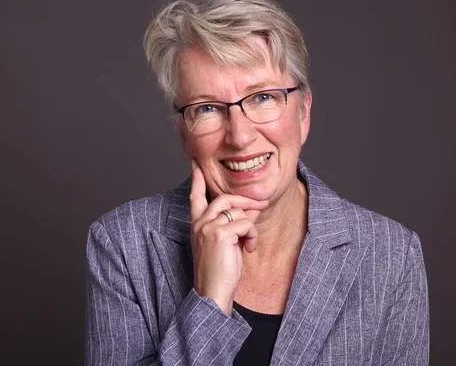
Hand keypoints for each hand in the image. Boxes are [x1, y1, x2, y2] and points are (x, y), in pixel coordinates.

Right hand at [189, 160, 267, 314]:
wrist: (213, 292)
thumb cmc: (219, 272)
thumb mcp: (223, 244)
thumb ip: (229, 226)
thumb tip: (248, 211)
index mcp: (196, 225)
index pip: (194, 196)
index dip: (196, 179)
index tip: (196, 163)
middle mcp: (199, 223)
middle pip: (223, 198)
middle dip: (244, 200)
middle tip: (261, 204)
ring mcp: (208, 227)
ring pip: (238, 210)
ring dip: (251, 224)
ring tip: (251, 241)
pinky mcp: (220, 234)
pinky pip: (246, 223)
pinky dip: (253, 235)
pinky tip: (249, 249)